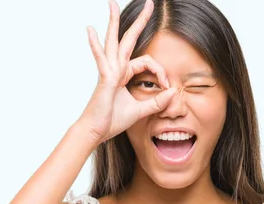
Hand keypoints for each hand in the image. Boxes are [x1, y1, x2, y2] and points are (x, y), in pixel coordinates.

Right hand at [77, 0, 176, 144]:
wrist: (96, 131)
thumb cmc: (112, 121)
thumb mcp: (140, 111)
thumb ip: (157, 103)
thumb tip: (173, 93)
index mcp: (123, 74)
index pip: (147, 62)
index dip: (160, 72)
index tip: (167, 87)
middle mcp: (115, 68)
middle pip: (128, 39)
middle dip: (139, 21)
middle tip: (149, 3)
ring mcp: (108, 71)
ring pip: (113, 41)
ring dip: (113, 22)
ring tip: (112, 3)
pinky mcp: (104, 78)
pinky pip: (101, 58)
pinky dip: (95, 44)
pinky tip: (90, 30)